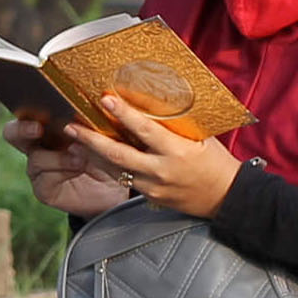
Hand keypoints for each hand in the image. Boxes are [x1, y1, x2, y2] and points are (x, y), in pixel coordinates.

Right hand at [7, 112, 133, 218]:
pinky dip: (63, 170)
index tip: (40, 108)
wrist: (121, 186)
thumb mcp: (106, 133)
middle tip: (37, 129)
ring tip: (81, 156)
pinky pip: (44, 178)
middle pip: (12, 133)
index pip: (25, 112)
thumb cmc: (113, 152)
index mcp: (48, 125)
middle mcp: (38, 145)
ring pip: (35, 158)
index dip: (26, 110)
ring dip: (59, 156)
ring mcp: (39, 168)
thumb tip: (80, 116)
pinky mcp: (43, 188)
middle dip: (22, 129)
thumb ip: (90, 123)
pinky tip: (80, 168)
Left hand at [65, 92, 243, 219]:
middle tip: (72, 126)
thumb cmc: (215, 161)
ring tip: (75, 138)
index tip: (105, 99)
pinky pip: (123, 179)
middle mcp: (161, 170)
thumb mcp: (200, 137)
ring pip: (115, 169)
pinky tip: (94, 156)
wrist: (225, 197)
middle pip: (118, 154)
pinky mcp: (149, 197)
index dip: (123, 114)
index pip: (145, 130)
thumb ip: (175, 124)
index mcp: (177, 151)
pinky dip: (107, 166)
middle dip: (91, 139)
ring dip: (92, 153)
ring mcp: (153, 186)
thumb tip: (153, 100)